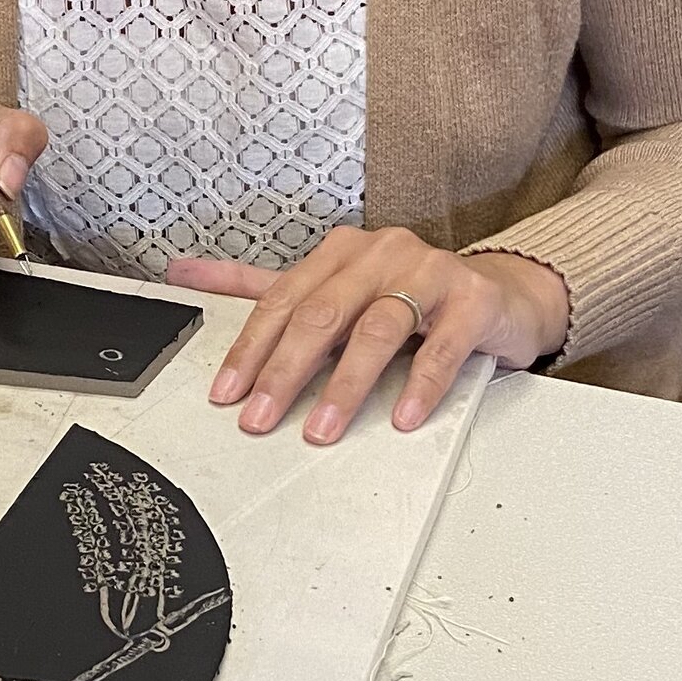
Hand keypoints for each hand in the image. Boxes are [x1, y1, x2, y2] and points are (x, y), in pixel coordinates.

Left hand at [166, 231, 570, 442]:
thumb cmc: (409, 298)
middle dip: (286, 372)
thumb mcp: (331, 289)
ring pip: (378, 328)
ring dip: (346, 385)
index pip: (283, 300)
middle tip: (261, 418)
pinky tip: (402, 416)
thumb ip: (259, 285)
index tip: (227, 395)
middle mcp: (383, 254)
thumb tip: (182, 272)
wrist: (499, 295)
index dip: (252, 349)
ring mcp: (431, 273)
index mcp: (342, 252)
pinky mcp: (474, 301)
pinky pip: (442, 346)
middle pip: (323, 314)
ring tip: (322, 428)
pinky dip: (420, 384)